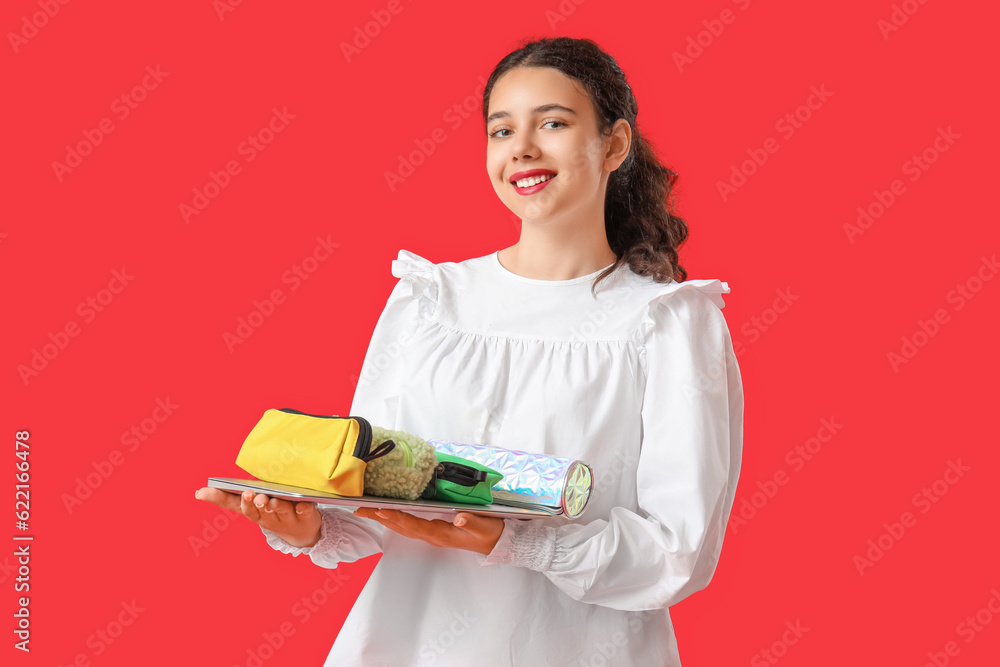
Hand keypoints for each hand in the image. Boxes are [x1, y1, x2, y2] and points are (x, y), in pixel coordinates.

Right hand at [194, 487, 322, 548]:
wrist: (302, 533)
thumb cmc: (274, 512)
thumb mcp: (254, 505)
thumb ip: (238, 496)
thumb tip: (202, 489)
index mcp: (253, 512)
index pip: (233, 505)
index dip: (218, 498)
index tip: (204, 491)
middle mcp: (268, 517)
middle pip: (257, 511)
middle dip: (252, 503)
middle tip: (249, 494)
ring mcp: (287, 518)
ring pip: (279, 512)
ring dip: (274, 506)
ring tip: (269, 500)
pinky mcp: (305, 517)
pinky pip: (304, 512)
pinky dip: (302, 508)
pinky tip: (301, 504)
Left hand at [353, 507, 503, 555]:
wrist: (496, 543)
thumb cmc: (489, 533)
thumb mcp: (483, 526)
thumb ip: (471, 521)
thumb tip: (458, 516)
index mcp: (441, 533)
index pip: (414, 525)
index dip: (397, 517)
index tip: (380, 510)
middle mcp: (432, 535)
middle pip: (401, 527)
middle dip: (380, 518)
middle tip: (360, 509)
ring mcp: (432, 534)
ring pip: (403, 527)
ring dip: (384, 518)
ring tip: (367, 510)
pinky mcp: (434, 531)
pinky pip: (410, 525)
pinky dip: (396, 519)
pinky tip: (388, 513)